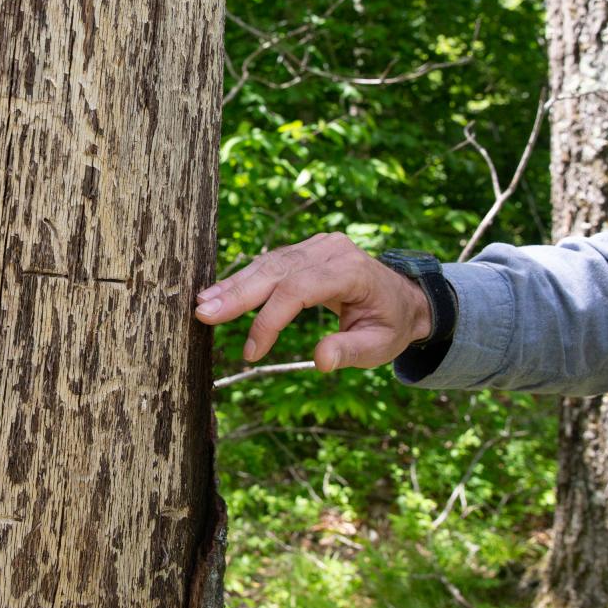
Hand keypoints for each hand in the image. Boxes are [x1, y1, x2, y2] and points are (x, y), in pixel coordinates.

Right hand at [194, 233, 432, 371]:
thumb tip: (320, 361)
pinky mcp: (306, 250)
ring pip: (269, 263)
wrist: (404, 297)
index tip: (253, 352)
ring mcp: (317, 246)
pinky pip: (271, 263)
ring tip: (203, 305)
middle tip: (204, 313)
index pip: (299, 291)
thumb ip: (350, 352)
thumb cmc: (391, 325)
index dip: (270, 320)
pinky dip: (245, 280)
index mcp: (351, 271)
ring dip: (234, 286)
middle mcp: (331, 250)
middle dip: (238, 293)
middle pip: (277, 270)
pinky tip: (219, 294)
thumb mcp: (380, 347)